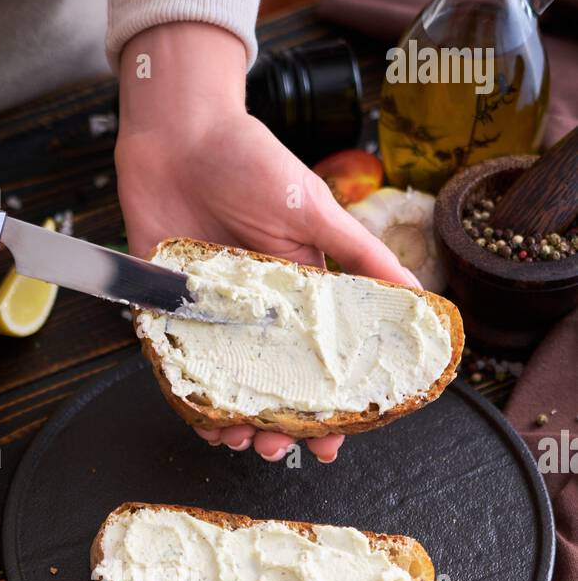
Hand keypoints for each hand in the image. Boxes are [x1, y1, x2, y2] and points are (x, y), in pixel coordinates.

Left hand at [115, 25, 419, 463]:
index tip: (333, 441)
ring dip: (232, 421)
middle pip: (268, 387)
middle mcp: (254, 313)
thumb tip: (417, 292)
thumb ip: (359, 252)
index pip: (316, 364)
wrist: (178, 131)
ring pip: (222, 388)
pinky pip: (173, 366)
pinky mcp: (165, 310)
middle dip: (277, 427)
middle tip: (280, 448)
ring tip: (240, 439)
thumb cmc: (249, 160)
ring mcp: (209, 316)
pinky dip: (184, 397)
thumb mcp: (314, 208)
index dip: (326, 406)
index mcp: (297, 294)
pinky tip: (199, 417)